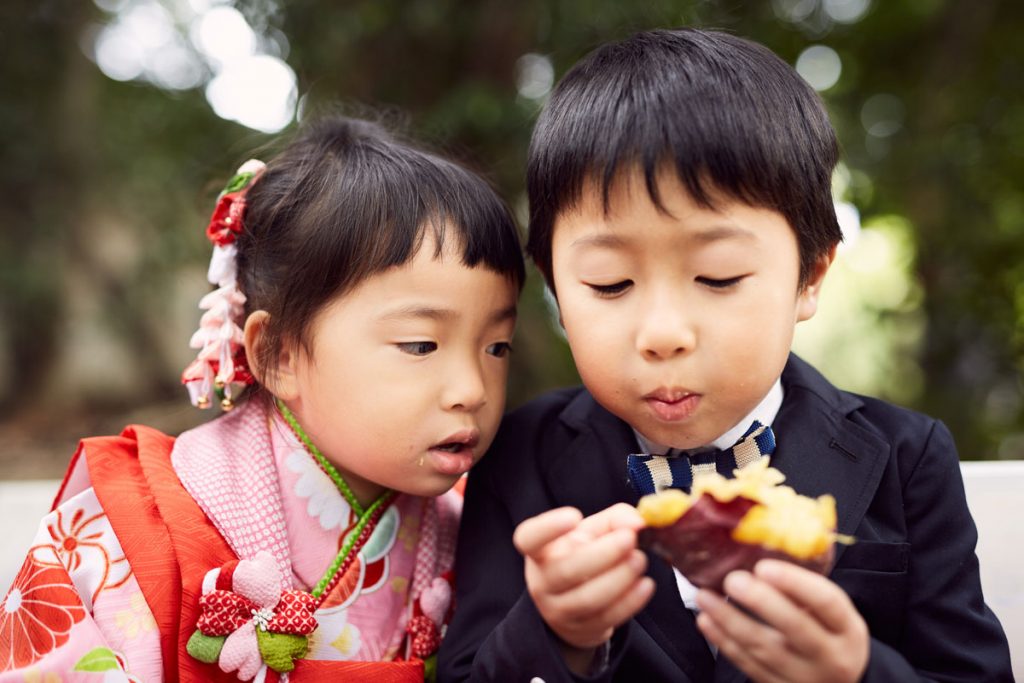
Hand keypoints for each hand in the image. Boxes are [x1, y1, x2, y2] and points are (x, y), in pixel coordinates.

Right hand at [513, 504, 654, 662]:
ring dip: (619, 578)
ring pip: (587, 599)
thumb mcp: (592, 531)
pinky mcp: (581, 629)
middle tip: (629, 539)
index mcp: (539, 550)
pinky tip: (645, 585)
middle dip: (603, 554)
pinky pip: (606, 618)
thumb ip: (616, 519)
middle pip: (566, 570)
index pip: (528, 539)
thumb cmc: (582, 555)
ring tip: (640, 560)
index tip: (574, 516)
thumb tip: (637, 523)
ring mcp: (558, 609)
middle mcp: (542, 581)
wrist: (575, 602)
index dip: (548, 528)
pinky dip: (630, 602)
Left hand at [695, 560, 868, 682]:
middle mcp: (831, 656)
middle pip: (796, 628)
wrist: (843, 682)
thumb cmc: (831, 634)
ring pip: (764, 650)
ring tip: (705, 596)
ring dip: (730, 621)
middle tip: (732, 580)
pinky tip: (707, 621)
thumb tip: (760, 550)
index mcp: (847, 628)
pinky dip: (725, 642)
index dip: (796, 583)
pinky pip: (749, 666)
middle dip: (761, 602)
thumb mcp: (835, 613)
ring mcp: (804, 677)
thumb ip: (805, 589)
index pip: (827, 603)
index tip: (764, 566)